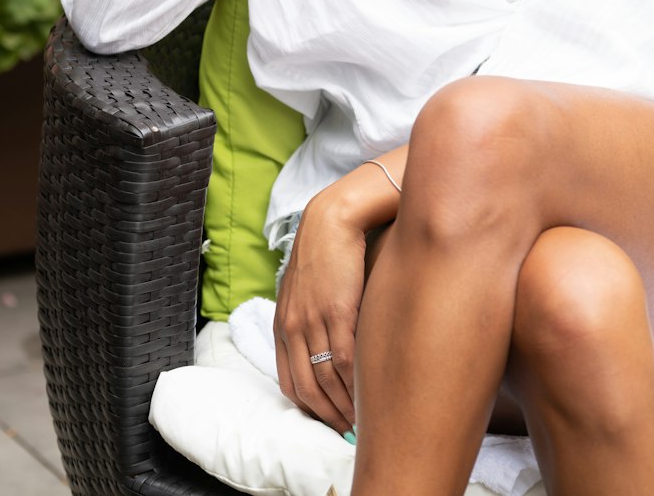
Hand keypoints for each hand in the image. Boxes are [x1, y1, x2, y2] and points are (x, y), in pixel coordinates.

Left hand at [273, 196, 366, 433]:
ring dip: (346, 405)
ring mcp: (314, 320)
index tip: (330, 422)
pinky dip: (356, 382)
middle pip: (309, 388)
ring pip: (328, 379)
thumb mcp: (304, 288)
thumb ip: (308, 319)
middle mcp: (294, 327)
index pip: (291, 382)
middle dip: (330, 416)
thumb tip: (324, 349)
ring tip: (364, 420)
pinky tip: (369, 394)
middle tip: (350, 433)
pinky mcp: (338, 310)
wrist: (334, 219)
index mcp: (283, 324)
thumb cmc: (325, 252)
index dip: (311, 408)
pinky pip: (345, 358)